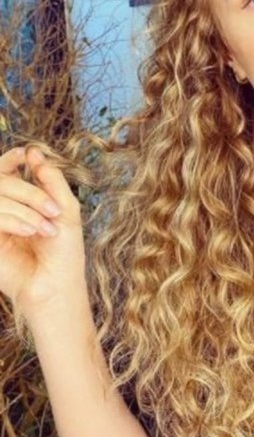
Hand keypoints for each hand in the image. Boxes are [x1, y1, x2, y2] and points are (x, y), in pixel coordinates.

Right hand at [0, 146, 85, 318]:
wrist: (54, 284)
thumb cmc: (64, 250)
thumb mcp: (65, 208)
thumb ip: (51, 178)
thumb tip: (34, 151)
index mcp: (23, 198)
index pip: (7, 168)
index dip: (12, 157)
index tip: (26, 154)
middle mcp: (6, 208)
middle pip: (2, 180)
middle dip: (31, 193)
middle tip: (52, 211)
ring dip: (26, 209)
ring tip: (44, 229)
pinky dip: (14, 219)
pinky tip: (30, 232)